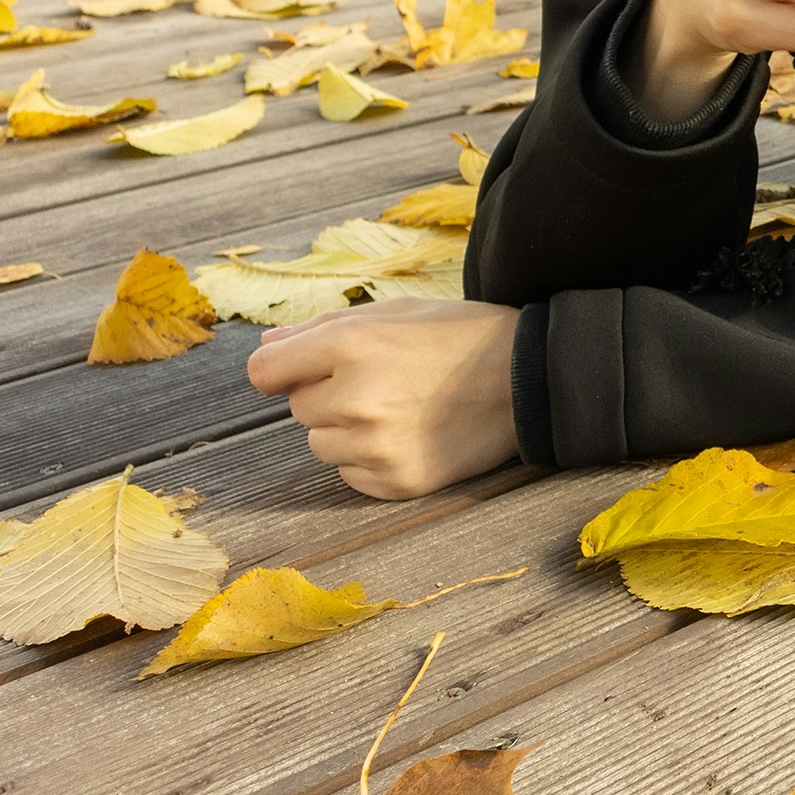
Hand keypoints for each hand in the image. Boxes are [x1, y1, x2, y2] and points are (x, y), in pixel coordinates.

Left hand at [247, 298, 523, 499]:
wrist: (531, 381)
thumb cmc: (463, 337)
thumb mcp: (397, 313)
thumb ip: (324, 328)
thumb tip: (268, 347)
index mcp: (352, 345)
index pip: (264, 371)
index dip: (281, 368)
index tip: (302, 369)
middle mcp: (356, 397)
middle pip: (298, 407)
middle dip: (329, 394)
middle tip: (384, 382)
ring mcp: (375, 446)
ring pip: (321, 443)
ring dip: (347, 429)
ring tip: (401, 410)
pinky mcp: (394, 482)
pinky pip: (349, 473)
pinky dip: (369, 459)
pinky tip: (411, 435)